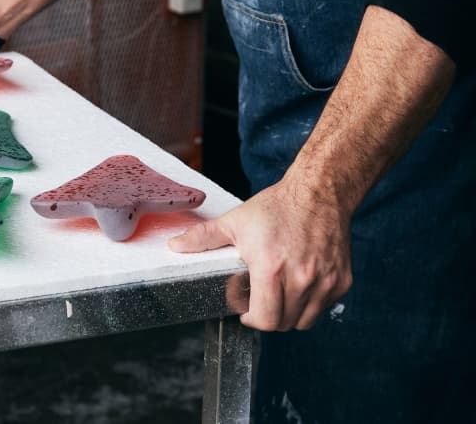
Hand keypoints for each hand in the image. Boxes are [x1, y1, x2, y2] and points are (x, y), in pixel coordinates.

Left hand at [168, 177, 352, 330]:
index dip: (251, 319)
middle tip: (261, 300)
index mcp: (271, 268)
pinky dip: (311, 303)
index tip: (246, 311)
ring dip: (290, 313)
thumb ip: (203, 238)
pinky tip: (300, 284)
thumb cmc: (277, 207)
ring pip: (304, 320)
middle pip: (282, 323)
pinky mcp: (341, 280)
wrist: (319, 191)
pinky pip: (323, 307)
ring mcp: (325, 281)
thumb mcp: (235, 221)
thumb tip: (174, 247)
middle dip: (268, 317)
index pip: (263, 319)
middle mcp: (301, 278)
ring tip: (280, 293)